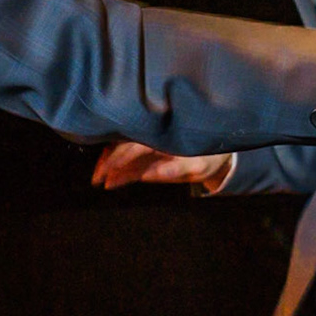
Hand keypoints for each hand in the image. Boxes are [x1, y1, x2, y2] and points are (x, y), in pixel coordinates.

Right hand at [91, 142, 232, 191]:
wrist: (219, 151)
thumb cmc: (209, 158)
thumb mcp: (197, 166)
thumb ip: (174, 170)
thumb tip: (151, 173)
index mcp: (162, 137)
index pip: (133, 146)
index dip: (118, 158)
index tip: (106, 171)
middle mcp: (152, 136)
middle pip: (123, 146)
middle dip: (108, 162)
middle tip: (96, 178)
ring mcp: (149, 143)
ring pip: (123, 150)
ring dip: (109, 163)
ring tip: (98, 179)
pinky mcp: (150, 151)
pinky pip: (130, 157)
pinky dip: (119, 166)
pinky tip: (110, 177)